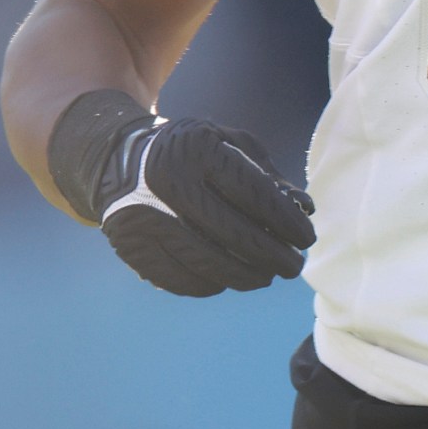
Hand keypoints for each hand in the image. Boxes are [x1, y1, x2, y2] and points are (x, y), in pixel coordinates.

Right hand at [99, 117, 316, 296]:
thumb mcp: (229, 144)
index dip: (285, 221)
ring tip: (267, 276)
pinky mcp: (132, 247)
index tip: (306, 239)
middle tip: (294, 266)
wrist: (121, 162)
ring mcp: (146, 217)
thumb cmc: (193, 153)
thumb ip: (267, 175)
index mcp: (198, 150)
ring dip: (245, 276)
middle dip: (272, 255)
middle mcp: (168, 182)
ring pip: (208, 262)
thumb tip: (304, 209)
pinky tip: (229, 280)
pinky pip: (180, 277)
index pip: (252, 192)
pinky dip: (211, 283)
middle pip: (232, 233)